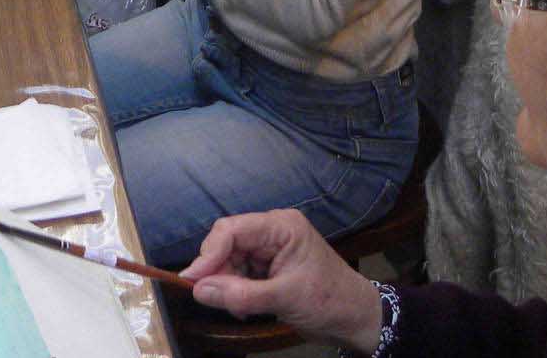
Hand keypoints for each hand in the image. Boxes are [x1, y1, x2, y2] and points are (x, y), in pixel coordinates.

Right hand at [182, 211, 385, 352]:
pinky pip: (239, 274)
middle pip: (227, 244)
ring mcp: (270, 249)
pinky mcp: (268, 267)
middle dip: (218, 273)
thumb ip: (241, 295)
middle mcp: (272, 232)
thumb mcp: (284, 298)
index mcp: (280, 226)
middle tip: (215, 301)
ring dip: (227, 286)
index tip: (191, 280)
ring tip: (239, 310)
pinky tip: (245, 309)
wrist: (355, 319)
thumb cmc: (328, 301)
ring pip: (230, 260)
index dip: (208, 253)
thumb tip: (199, 291)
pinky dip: (236, 292)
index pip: (232, 229)